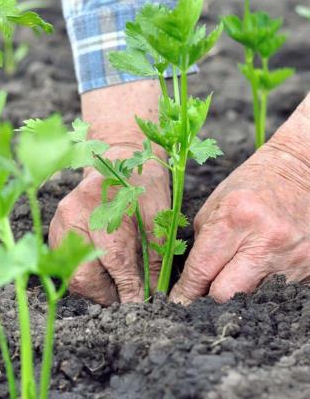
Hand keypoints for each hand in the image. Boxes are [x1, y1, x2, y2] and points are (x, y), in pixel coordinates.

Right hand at [50, 146, 169, 303]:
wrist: (116, 158)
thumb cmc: (142, 185)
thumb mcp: (158, 214)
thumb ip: (155, 255)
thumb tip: (154, 294)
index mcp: (104, 205)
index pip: (116, 260)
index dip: (129, 289)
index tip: (141, 306)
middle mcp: (74, 215)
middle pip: (84, 274)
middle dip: (107, 295)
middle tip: (127, 298)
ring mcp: (60, 224)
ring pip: (72, 275)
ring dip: (95, 288)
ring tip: (116, 286)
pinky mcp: (55, 231)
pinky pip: (67, 265)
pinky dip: (85, 274)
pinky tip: (102, 271)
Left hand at [170, 95, 309, 304]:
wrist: (303, 170)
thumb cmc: (250, 186)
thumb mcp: (215, 206)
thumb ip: (201, 244)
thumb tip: (190, 283)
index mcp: (236, 218)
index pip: (202, 270)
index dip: (186, 292)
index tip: (177, 303)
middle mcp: (266, 240)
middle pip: (227, 293)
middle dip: (210, 297)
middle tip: (202, 294)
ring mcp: (293, 255)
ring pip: (253, 297)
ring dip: (239, 292)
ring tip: (234, 276)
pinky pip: (278, 291)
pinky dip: (264, 287)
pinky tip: (259, 271)